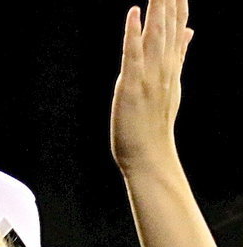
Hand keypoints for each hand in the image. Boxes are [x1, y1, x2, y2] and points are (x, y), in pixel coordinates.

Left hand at [111, 0, 193, 174]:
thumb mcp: (171, 85)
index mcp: (171, 66)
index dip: (179, 2)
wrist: (149, 156)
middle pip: (167, 25)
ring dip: (156, 8)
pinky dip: (133, 34)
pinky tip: (135, 13)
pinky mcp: (131, 86)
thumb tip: (189, 30)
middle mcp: (163, 67)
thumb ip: (178, 55)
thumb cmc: (155, 123)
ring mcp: (148, 76)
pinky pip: (132, 56)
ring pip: (154, 35)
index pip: (177, 26)